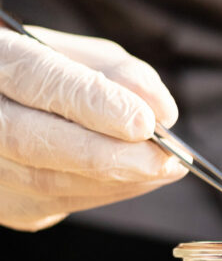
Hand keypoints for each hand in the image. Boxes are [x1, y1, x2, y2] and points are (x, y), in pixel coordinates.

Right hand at [0, 26, 185, 230]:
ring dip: (118, 179)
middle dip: (110, 154)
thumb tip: (162, 112)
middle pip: (31, 140)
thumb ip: (122, 75)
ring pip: (47, 181)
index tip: (144, 122)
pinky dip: (108, 192)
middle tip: (167, 158)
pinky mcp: (2, 202)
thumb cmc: (50, 74)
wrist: (6, 108)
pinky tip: (140, 178)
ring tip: (167, 167)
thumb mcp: (84, 57)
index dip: (93, 103)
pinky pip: (57, 204)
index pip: (37, 80)